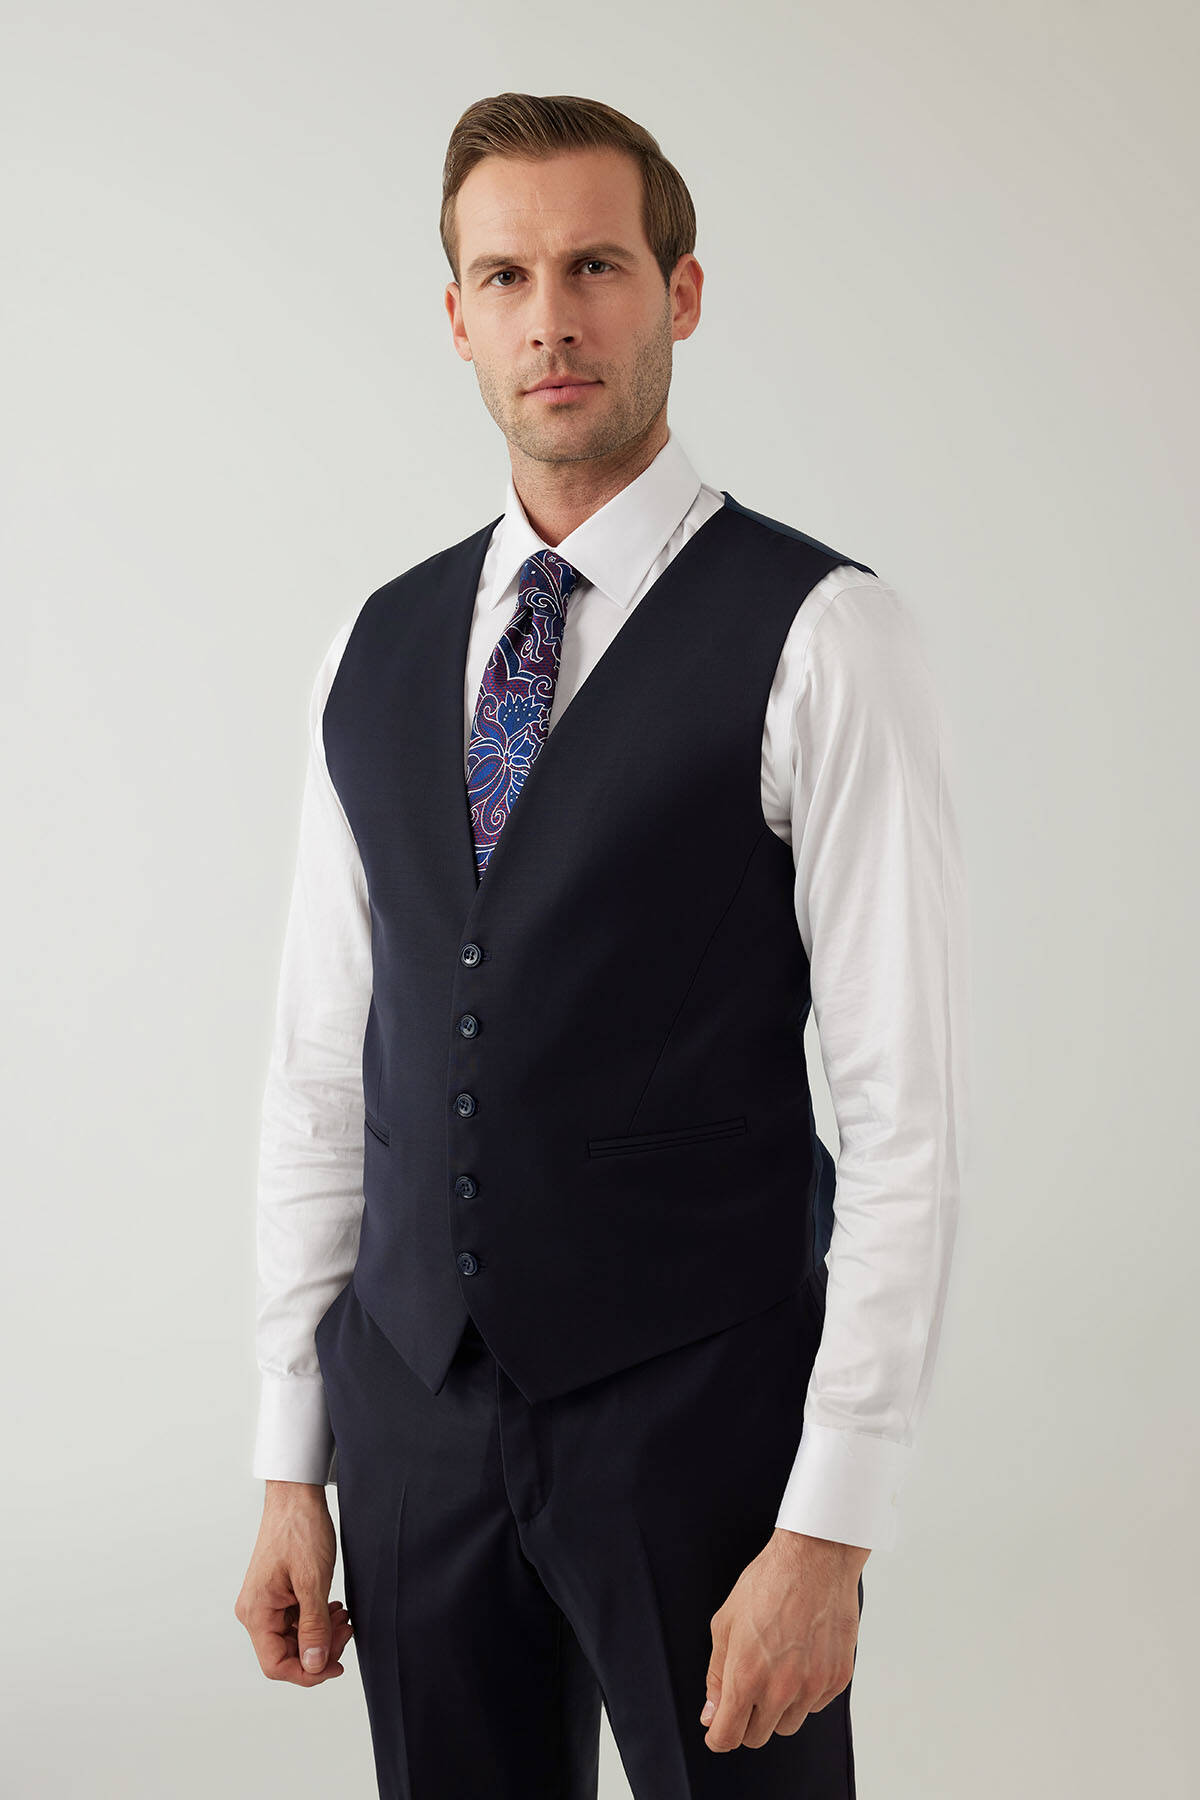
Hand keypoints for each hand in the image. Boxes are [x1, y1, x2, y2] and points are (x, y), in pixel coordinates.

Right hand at [235, 1481, 353, 1684]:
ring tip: (344, 1617)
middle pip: (286, 1653)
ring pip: (293, 1638)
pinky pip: (295, 1620)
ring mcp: (265, 1602)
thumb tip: (313, 1665)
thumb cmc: (300, 1530)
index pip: (276, 1664)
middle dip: (319, 1650)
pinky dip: (316, 1620)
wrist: (296, 1495)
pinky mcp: (277, 1593)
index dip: (307, 1673)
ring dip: (321, 1634)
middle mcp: (255, 1612)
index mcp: (257, 1612)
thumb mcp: (313, 1581)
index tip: (337, 1666)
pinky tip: (334, 1609)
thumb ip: (314, 1626)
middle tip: (347, 1630)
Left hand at [699, 1530, 866, 1751]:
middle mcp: (781, 1690)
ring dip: (777, 1708)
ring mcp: (812, 1687)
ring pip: (788, 1724)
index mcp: (746, 1677)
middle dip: (746, 1719)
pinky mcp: (837, 1679)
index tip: (717, 1729)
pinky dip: (805, 1692)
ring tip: (776, 1667)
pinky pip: (815, 1705)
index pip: (728, 1736)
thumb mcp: (725, 1624)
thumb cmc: (767, 1583)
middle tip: (747, 1688)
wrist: (814, 1559)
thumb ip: (716, 1675)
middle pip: (757, 1736)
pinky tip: (800, 1658)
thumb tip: (711, 1713)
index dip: (718, 1736)